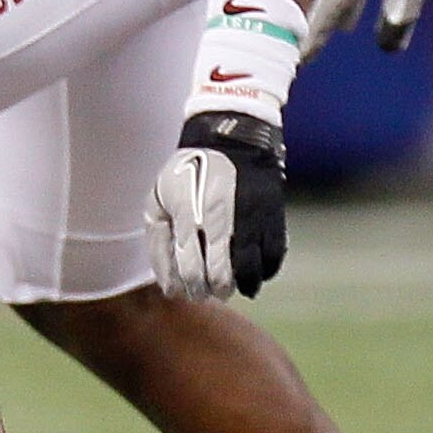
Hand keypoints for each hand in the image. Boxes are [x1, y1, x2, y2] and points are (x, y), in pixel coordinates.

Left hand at [146, 111, 285, 299]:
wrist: (233, 140)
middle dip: (211, 292)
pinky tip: (253, 270)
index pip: (190, 269)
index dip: (188, 288)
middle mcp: (221, 221)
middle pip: (220, 278)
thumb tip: (166, 280)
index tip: (186, 292)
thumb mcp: (159, 198)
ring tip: (231, 285)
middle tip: (208, 292)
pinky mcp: (273, 218)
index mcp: (190, 215)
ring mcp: (250, 220)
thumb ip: (159, 238)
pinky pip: (273, 258)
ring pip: (249, 273)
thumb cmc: (190, 171)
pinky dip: (264, 272)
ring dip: (239, 286)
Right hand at [306, 0, 432, 56]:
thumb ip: (403, 4)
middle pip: (320, 4)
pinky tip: (347, 24)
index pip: (326, 10)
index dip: (313, 35)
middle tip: (295, 60)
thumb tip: (388, 46)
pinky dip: (338, 11)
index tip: (298, 60)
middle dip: (306, 30)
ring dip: (319, 21)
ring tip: (310, 45)